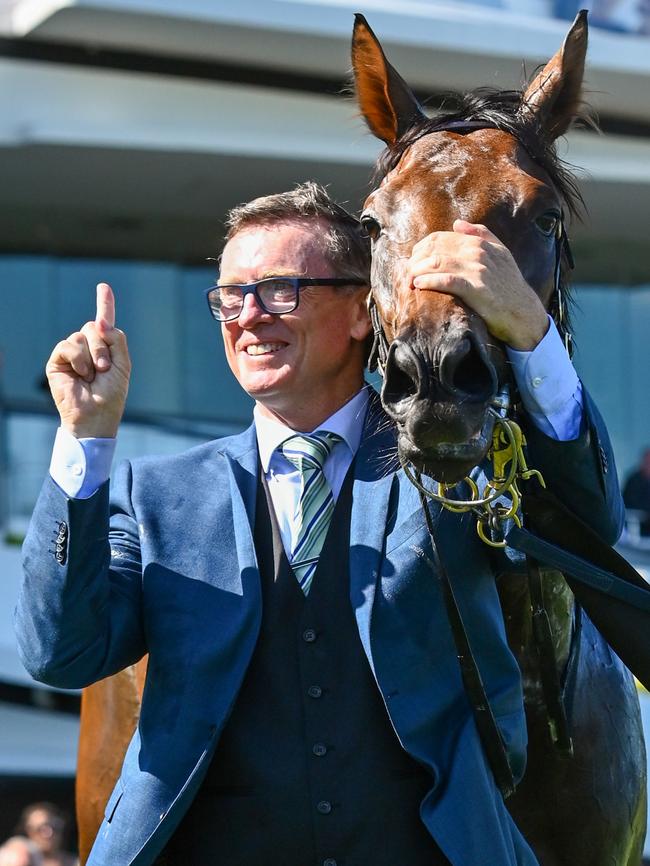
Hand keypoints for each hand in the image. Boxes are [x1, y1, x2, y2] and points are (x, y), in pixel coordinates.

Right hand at [46, 283, 130, 437]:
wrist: (96, 415)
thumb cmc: (111, 395)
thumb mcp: (123, 365)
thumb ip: (116, 340)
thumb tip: (99, 322)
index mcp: (106, 349)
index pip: (104, 323)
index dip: (104, 304)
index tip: (104, 287)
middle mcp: (88, 348)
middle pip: (94, 326)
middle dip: (103, 345)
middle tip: (105, 368)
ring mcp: (72, 354)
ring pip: (81, 335)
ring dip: (92, 355)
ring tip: (93, 375)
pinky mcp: (58, 361)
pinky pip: (67, 345)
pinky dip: (78, 358)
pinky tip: (81, 374)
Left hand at [408, 220, 548, 349]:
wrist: (523, 312)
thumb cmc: (509, 285)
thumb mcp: (500, 254)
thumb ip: (481, 235)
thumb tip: (457, 223)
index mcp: (479, 242)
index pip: (438, 238)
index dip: (420, 250)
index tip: (412, 263)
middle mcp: (477, 252)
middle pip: (433, 249)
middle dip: (415, 261)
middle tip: (406, 275)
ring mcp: (477, 270)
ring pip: (436, 263)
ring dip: (417, 272)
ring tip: (409, 282)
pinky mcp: (476, 289)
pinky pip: (446, 280)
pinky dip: (429, 281)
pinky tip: (419, 286)